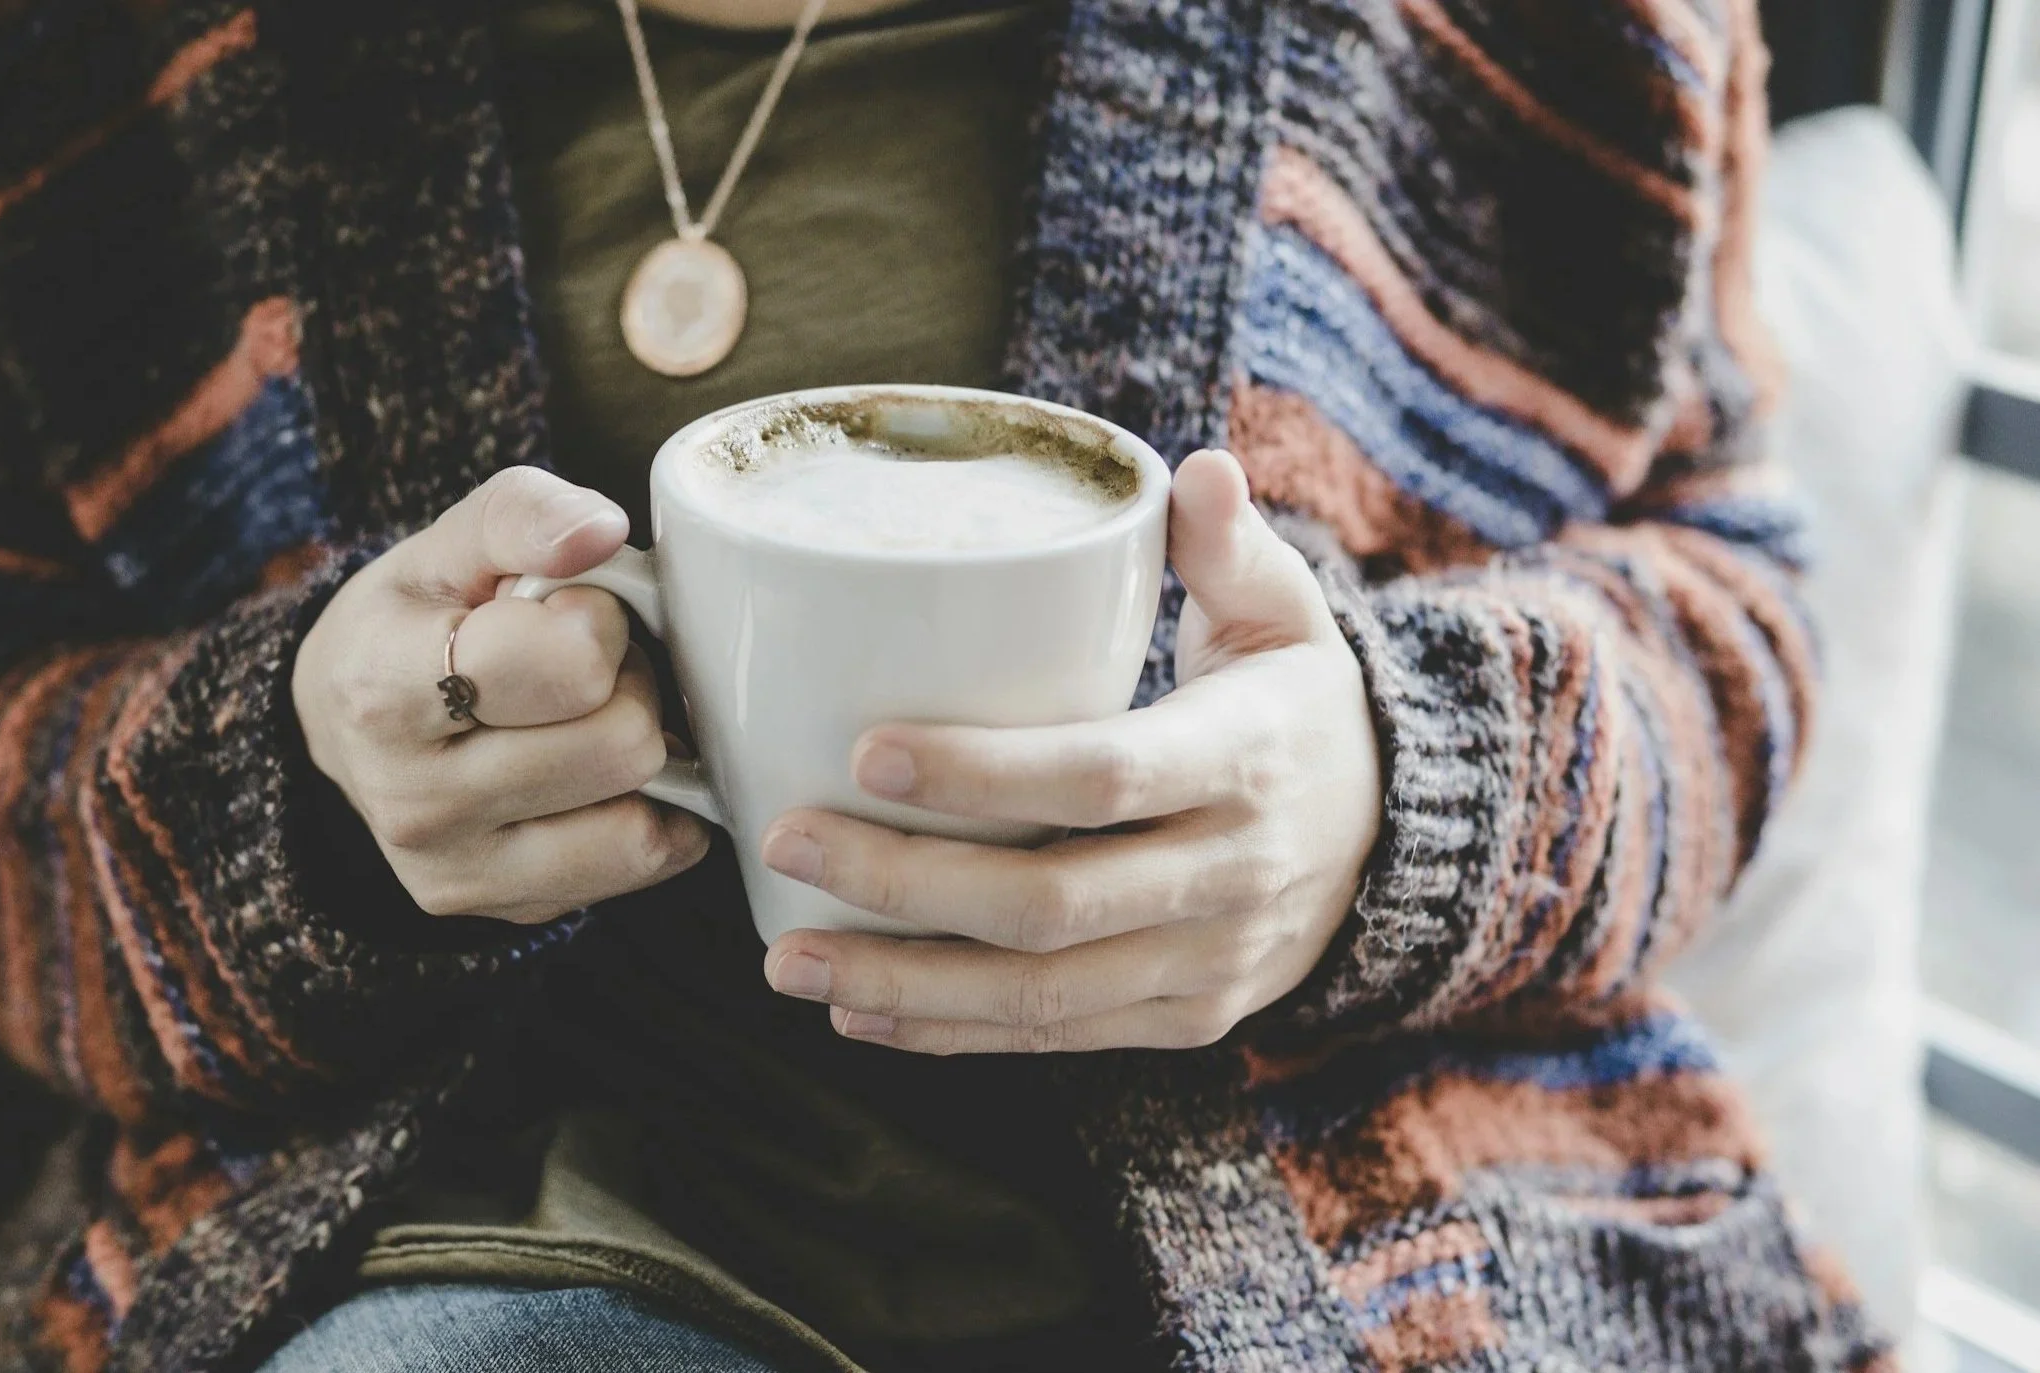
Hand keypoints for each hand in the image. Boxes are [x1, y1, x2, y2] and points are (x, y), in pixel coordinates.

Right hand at [293, 467, 709, 923]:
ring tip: (585, 719)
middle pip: (621, 744)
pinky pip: (642, 864)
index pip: (566, 666)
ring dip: (638, 754)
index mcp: (385, 691)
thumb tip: (602, 532)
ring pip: (641, 818)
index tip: (563, 612)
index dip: (596, 623)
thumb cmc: (416, 620)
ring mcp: (458, 871)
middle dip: (625, 687)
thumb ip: (526, 515)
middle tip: (582, 668)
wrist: (347, 726)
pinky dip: (650, 813)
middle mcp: (412, 801)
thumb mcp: (452, 543)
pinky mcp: (505, 910)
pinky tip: (601, 776)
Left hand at [756, 450, 1380, 1052]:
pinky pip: (1056, 1039)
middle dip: (904, 884)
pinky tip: (857, 1013)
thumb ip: (1229, 545)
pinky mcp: (1185, 1019)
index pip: (1105, 776)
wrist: (1394, 841)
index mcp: (1245, 760)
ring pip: (1041, 995)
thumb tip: (1197, 470)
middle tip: (786, 838)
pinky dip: (951, 1033)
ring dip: (903, 982)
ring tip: (788, 955)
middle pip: (1050, 903)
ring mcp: (1208, 962)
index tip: (865, 752)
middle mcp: (1231, 876)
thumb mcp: (1286, 613)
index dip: (984, 775)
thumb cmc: (1295, 702)